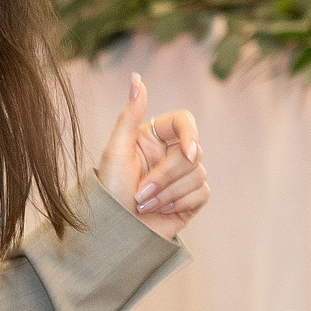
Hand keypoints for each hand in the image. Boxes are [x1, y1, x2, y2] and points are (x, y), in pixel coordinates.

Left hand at [96, 73, 208, 242]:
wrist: (113, 232)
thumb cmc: (109, 190)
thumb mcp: (116, 151)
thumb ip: (129, 115)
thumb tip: (136, 78)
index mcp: (153, 138)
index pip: (184, 121)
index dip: (191, 134)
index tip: (186, 151)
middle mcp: (170, 154)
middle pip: (192, 152)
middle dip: (165, 176)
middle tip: (139, 192)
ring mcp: (181, 177)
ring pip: (198, 174)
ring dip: (166, 194)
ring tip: (143, 204)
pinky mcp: (190, 200)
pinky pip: (201, 193)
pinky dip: (179, 204)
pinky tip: (159, 210)